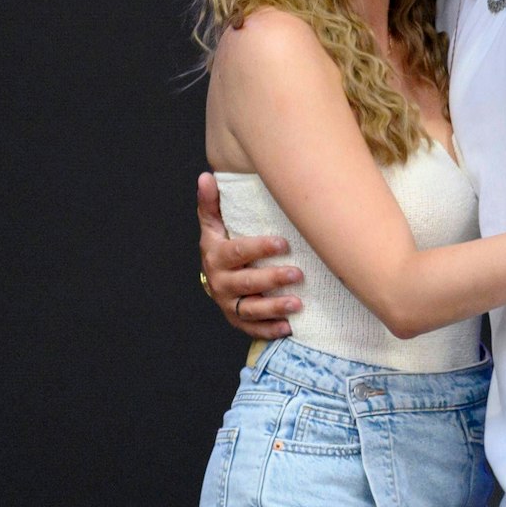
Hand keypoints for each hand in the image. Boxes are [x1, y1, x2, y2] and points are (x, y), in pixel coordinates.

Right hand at [198, 172, 302, 340]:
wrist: (214, 278)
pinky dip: (270, 329)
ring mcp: (229, 304)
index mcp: (216, 256)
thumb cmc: (221, 246)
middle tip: (298, 274)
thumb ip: (211, 203)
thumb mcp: (213, 224)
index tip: (283, 243)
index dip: (260, 248)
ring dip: (274, 307)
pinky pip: (253, 328)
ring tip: (297, 303)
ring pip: (251, 308)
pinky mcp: (238, 320)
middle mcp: (220, 282)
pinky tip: (288, 327)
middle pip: (247, 282)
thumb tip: (207, 176)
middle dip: (272, 278)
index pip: (238, 252)